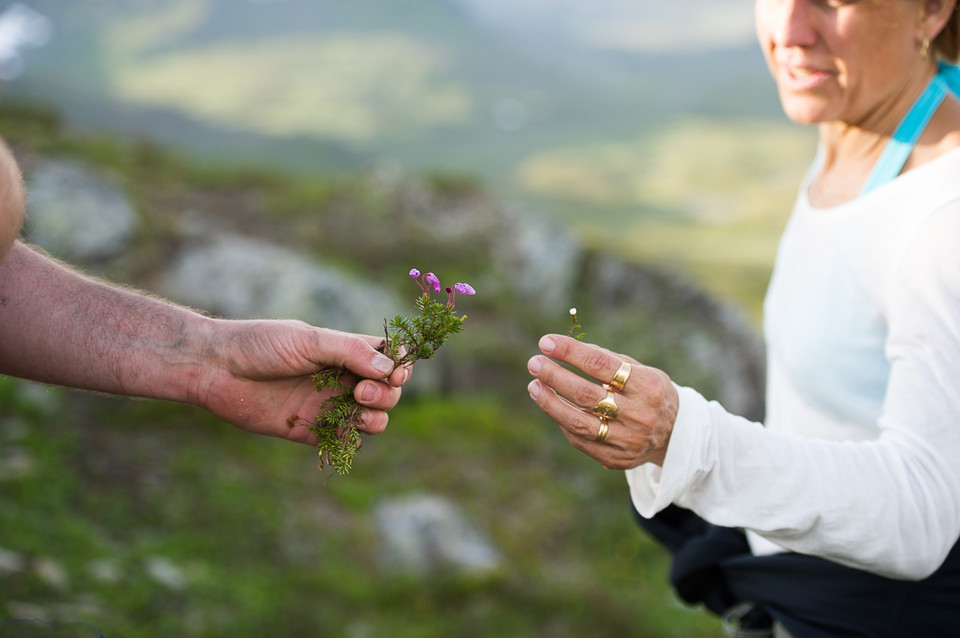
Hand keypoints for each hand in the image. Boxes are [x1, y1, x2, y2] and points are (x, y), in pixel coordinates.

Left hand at [194, 319, 408, 444]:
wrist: (217, 370)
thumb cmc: (261, 344)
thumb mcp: (309, 340)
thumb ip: (350, 353)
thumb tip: (389, 369)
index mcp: (345, 351)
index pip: (388, 359)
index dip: (399, 367)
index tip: (395, 371)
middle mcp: (341, 379)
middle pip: (387, 391)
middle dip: (386, 393)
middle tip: (362, 392)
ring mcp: (328, 406)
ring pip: (372, 419)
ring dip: (376, 418)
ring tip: (358, 411)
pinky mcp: (309, 430)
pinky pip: (343, 442)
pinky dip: (351, 441)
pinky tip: (342, 433)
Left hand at [526, 334, 677, 468]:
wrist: (676, 436)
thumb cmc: (650, 393)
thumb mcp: (641, 370)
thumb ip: (608, 361)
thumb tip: (567, 348)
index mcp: (647, 386)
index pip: (601, 365)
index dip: (571, 352)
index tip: (547, 342)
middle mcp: (639, 415)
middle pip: (586, 395)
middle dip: (555, 377)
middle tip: (534, 363)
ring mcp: (627, 440)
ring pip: (578, 422)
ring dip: (550, 403)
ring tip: (534, 386)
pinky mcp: (616, 459)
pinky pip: (580, 440)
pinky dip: (563, 421)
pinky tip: (553, 406)